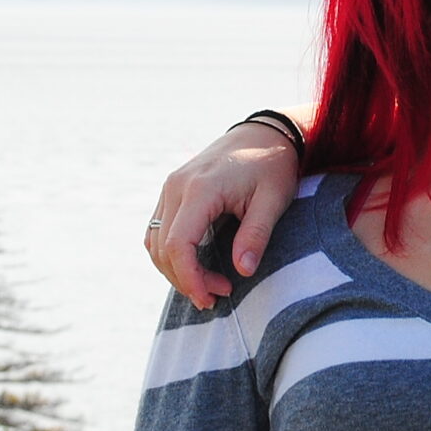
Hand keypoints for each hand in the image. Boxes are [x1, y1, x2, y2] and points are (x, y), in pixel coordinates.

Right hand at [148, 121, 303, 308]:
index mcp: (200, 189)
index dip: (190, 278)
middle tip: (218, 295)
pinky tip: (195, 265)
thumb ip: (256, 234)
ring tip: (210, 285)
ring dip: (176, 269)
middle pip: (163, 248)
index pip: (179, 245)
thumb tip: (243, 271)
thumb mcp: (274, 199)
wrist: (264, 133)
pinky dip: (170, 253)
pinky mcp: (173, 191)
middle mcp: (177, 187)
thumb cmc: (272, 165)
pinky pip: (158, 230)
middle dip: (186, 279)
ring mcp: (171, 187)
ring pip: (155, 241)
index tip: (212, 298)